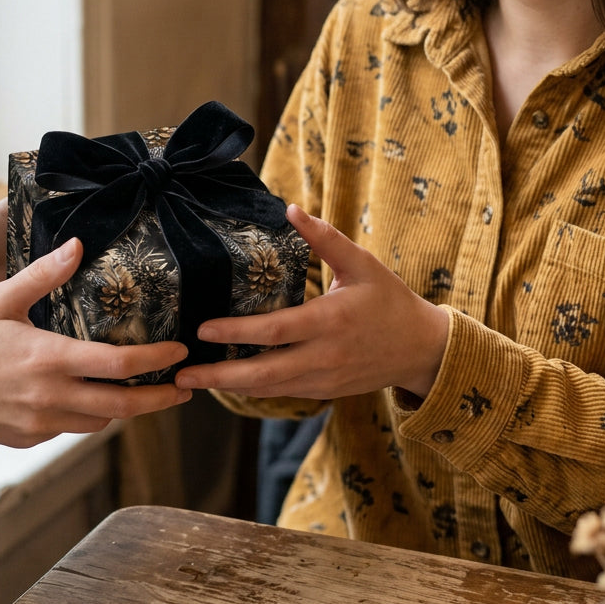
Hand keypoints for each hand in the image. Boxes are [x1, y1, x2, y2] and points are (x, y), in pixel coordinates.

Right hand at [0, 237, 191, 446]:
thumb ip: (42, 275)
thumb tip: (78, 245)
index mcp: (47, 358)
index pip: (119, 364)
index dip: (156, 360)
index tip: (179, 353)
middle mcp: (51, 397)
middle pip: (122, 405)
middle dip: (160, 399)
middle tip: (186, 388)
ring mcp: (40, 423)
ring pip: (100, 422)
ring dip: (126, 409)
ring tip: (145, 392)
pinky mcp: (29, 438)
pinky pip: (72, 429)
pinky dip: (91, 416)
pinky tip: (93, 398)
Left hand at [174, 205, 448, 399]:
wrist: (423, 350)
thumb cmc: (390, 301)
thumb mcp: (362, 264)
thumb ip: (326, 239)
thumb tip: (291, 209)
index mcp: (331, 320)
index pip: (275, 330)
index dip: (236, 331)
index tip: (202, 330)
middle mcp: (324, 355)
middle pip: (264, 372)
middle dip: (219, 376)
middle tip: (181, 374)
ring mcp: (324, 379)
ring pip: (269, 389)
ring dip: (229, 386)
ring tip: (191, 381)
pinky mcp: (324, 391)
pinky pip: (281, 393)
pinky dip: (252, 390)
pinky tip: (226, 383)